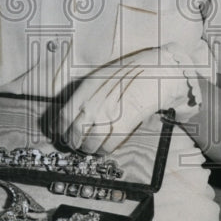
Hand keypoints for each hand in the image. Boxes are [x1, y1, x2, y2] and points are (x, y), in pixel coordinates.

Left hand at [56, 42, 206, 154]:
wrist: (159, 70)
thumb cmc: (134, 71)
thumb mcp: (102, 75)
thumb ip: (87, 93)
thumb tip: (75, 113)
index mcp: (86, 88)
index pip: (63, 116)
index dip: (60, 130)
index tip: (61, 134)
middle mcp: (93, 103)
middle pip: (73, 133)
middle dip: (73, 143)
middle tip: (75, 145)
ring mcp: (107, 115)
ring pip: (88, 143)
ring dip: (88, 149)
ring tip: (90, 149)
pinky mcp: (123, 125)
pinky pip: (107, 146)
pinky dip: (104, 150)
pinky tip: (105, 148)